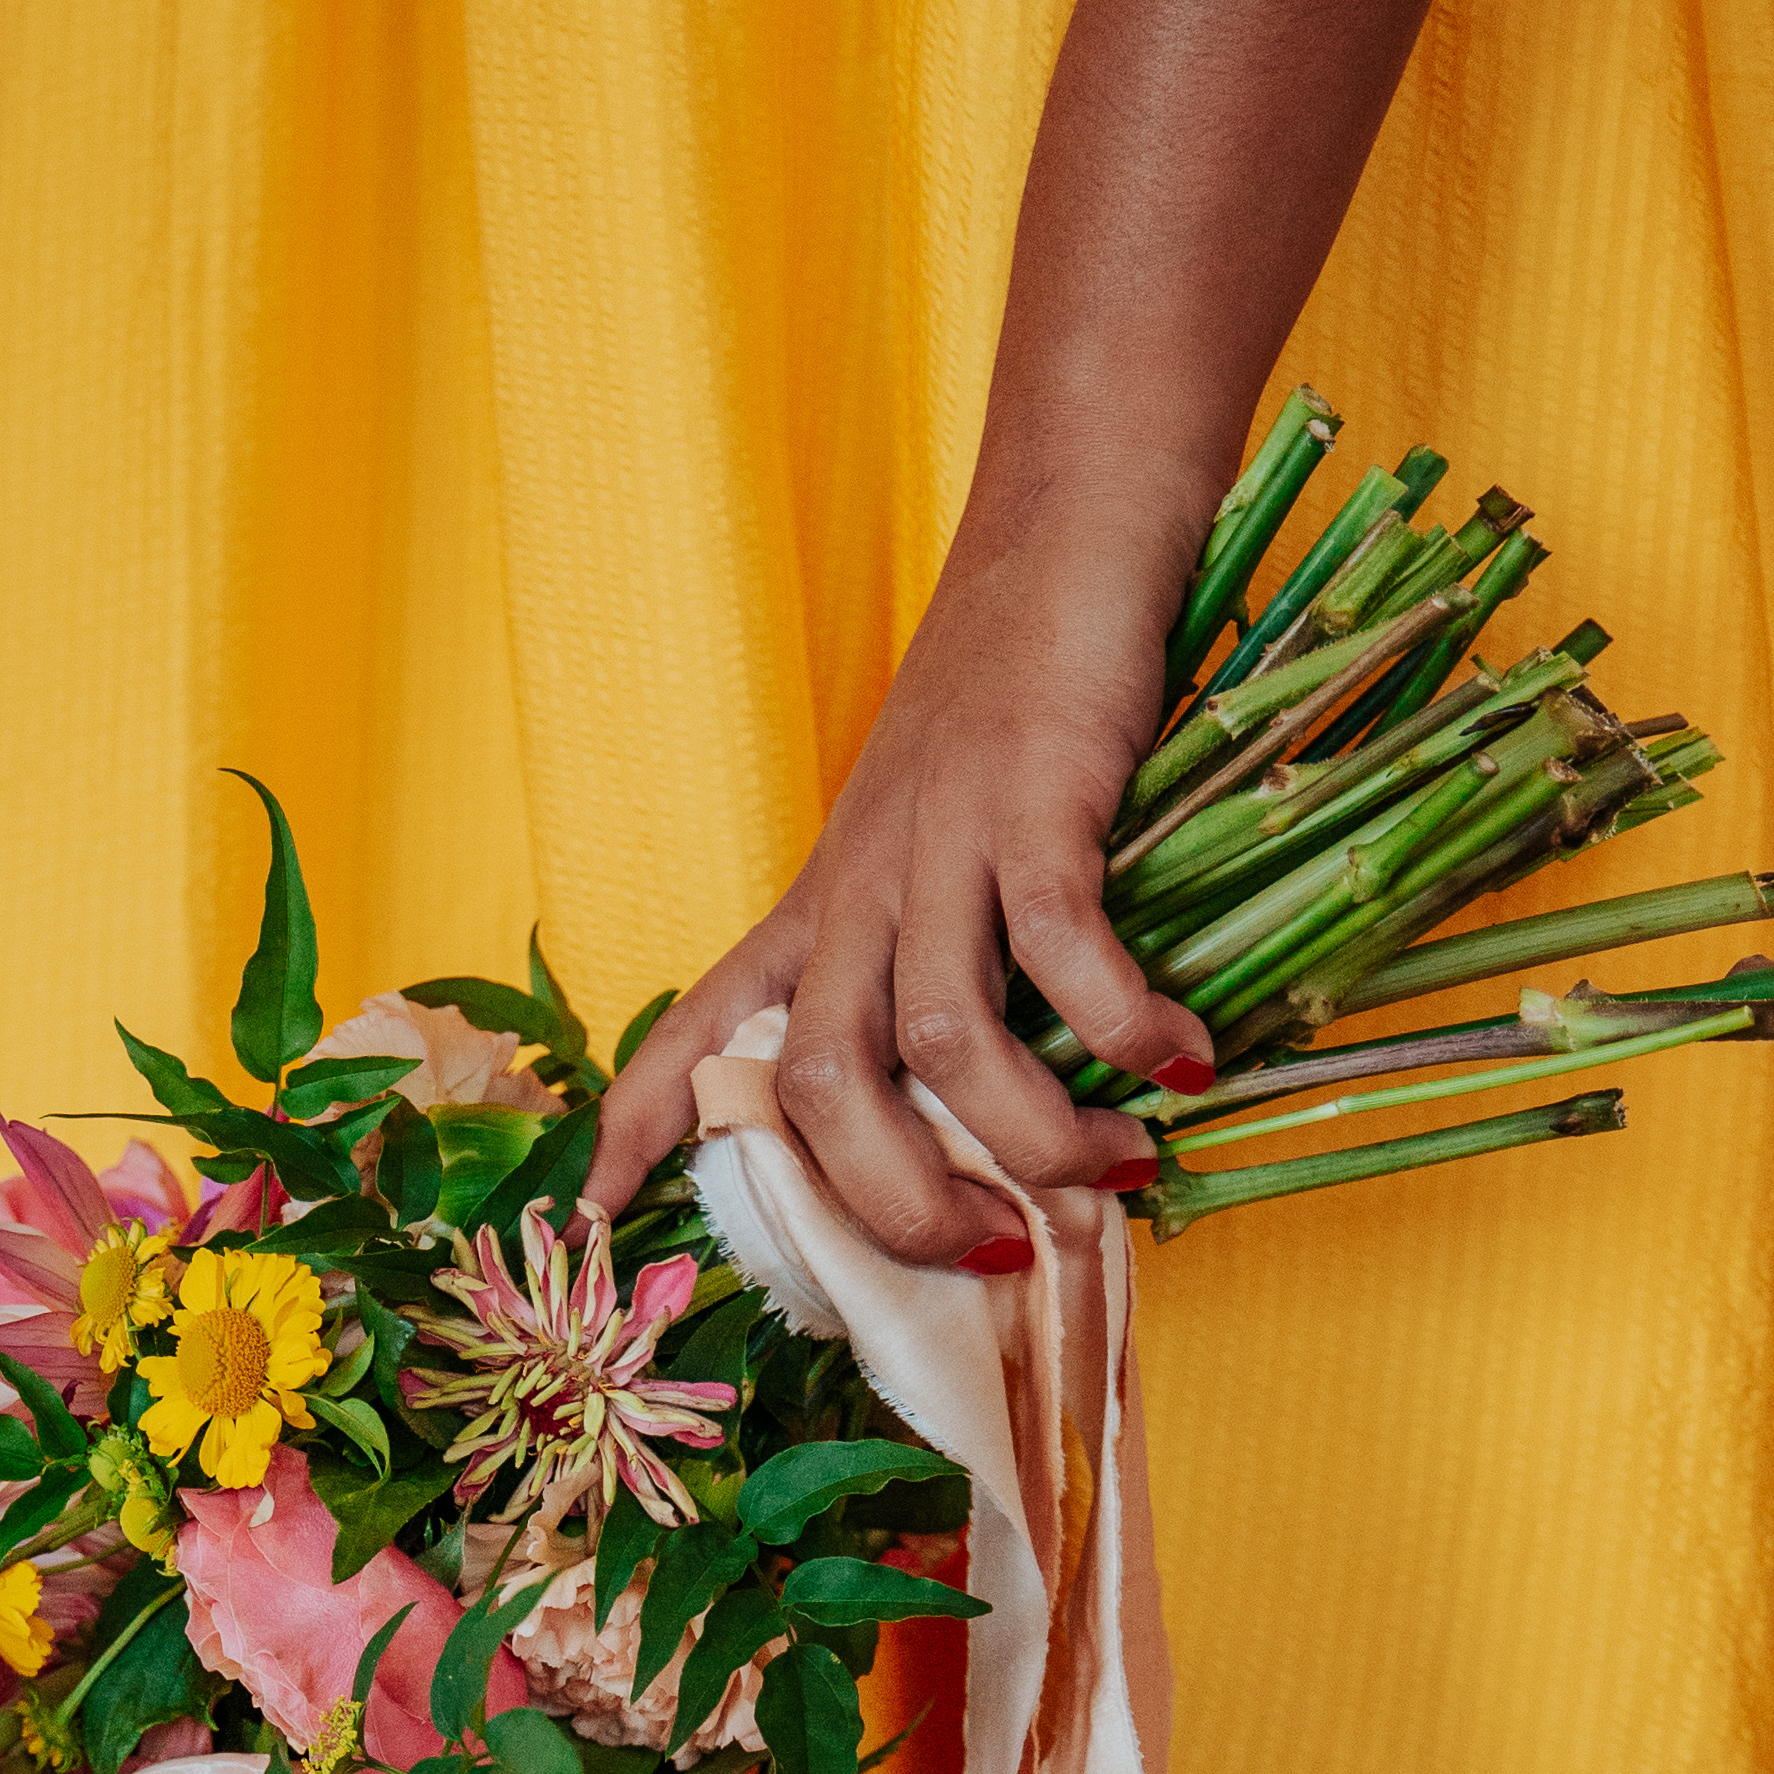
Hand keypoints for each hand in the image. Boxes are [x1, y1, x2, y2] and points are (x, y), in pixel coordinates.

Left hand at [587, 459, 1219, 1268]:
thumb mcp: (945, 832)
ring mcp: (940, 835)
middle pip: (816, 1087)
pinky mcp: (1031, 792)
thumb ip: (951, 952)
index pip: (703, 1023)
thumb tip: (1008, 1109)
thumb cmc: (1021, 690)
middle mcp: (863, 881)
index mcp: (830, 900)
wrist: (1075, 517)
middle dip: (895, 1205)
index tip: (593, 1214)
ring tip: (1116, 1169)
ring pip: (932, 1039)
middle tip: (992, 1256)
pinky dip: (1118, 1026)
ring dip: (1028, 1136)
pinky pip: (1058, 949)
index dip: (637, 1119)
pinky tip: (1180, 1058)